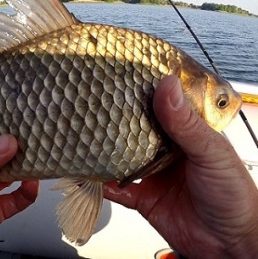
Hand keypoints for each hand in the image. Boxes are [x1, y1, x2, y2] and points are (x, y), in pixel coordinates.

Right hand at [104, 76, 257, 257]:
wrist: (228, 244)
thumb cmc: (233, 195)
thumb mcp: (211, 153)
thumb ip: (186, 124)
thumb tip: (167, 87)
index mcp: (186, 133)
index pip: (160, 106)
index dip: (142, 92)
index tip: (120, 78)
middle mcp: (166, 150)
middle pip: (135, 130)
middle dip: (117, 120)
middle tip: (96, 105)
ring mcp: (152, 173)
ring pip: (122, 157)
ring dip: (106, 151)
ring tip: (88, 137)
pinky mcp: (142, 197)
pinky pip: (117, 188)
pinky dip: (104, 183)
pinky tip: (93, 175)